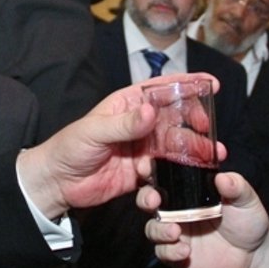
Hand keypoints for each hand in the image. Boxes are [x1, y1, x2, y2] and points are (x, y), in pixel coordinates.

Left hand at [18, 72, 219, 219]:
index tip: (211, 84)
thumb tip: (152, 111)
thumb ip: (125, 123)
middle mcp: (138, 124)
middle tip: (208, 131)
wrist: (57, 183)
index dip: (187, 84)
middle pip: (175, 118)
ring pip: (174, 145)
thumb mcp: (95, 131)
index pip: (162, 89)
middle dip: (196, 122)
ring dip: (192, 150)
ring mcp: (141, 148)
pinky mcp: (141, 172)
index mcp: (127, 105)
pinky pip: (165, 171)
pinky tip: (185, 178)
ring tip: (210, 157)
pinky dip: (176, 174)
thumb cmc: (69, 148)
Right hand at [141, 170, 268, 267]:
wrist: (254, 255)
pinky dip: (170, 251)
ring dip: (159, 229)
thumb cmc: (248, 221)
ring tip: (175, 231)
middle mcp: (176, 210)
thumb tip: (222, 178)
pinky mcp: (176, 255)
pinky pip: (164, 253)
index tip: (147, 167)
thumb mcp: (246, 200)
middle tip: (154, 200)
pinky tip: (185, 251)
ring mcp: (175, 233)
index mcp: (188, 190)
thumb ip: (236, 187)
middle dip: (145, 198)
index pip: (163, 176)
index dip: (150, 170)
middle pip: (148, 200)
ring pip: (152, 228)